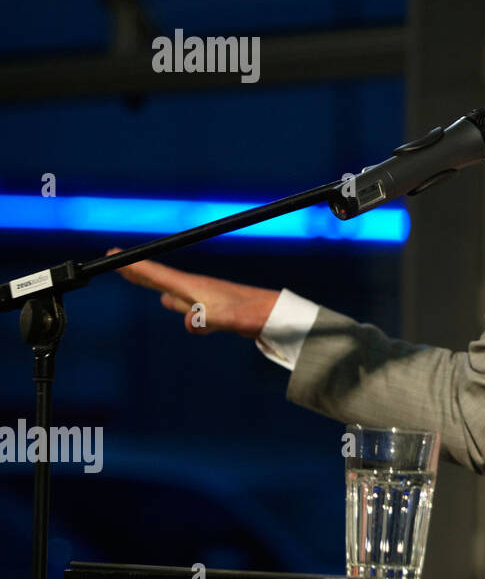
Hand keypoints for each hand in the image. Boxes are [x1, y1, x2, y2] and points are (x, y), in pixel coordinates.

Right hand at [108, 248, 279, 337]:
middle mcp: (198, 289)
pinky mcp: (216, 310)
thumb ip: (207, 319)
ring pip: (172, 291)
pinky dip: (176, 305)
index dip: (134, 266)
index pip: (158, 274)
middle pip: (160, 278)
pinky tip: (175, 307)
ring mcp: (206, 299)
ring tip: (138, 277)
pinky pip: (187, 307)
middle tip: (115, 260)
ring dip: (154, 283)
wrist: (277, 316)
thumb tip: (189, 322)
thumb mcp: (228, 318)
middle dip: (137, 270)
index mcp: (195, 287)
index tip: (113, 256)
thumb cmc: (254, 315)